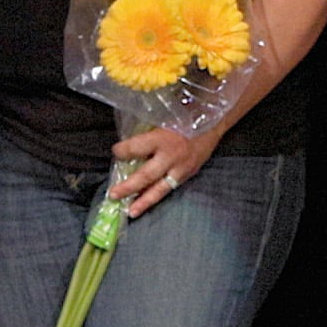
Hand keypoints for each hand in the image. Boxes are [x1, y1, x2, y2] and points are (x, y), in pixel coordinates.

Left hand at [107, 124, 222, 218]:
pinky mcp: (188, 174)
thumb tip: (128, 144)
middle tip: (113, 194)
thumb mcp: (163, 118)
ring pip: (159, 189)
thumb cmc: (185, 115)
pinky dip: (157, 197)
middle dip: (128, 187)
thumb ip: (147, 133)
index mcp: (162, 138)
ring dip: (143, 201)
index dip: (122, 151)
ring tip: (130, 212)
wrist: (213, 121)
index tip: (115, 151)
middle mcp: (171, 156)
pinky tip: (146, 204)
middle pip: (146, 175)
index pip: (136, 148)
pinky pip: (170, 188)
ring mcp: (181, 168)